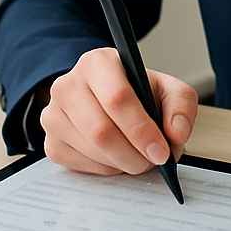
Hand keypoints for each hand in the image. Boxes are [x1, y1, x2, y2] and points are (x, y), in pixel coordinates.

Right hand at [39, 47, 198, 175]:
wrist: (106, 96)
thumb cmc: (138, 91)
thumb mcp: (167, 87)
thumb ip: (181, 105)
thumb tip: (176, 134)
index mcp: (97, 62)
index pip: (117, 98)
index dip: (141, 130)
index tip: (162, 151)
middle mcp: (68, 84)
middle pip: (101, 129)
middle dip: (134, 153)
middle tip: (154, 161)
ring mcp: (53, 114)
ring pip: (91, 150)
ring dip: (122, 163)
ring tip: (140, 158)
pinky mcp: (50, 142)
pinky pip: (80, 166)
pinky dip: (106, 169)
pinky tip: (119, 158)